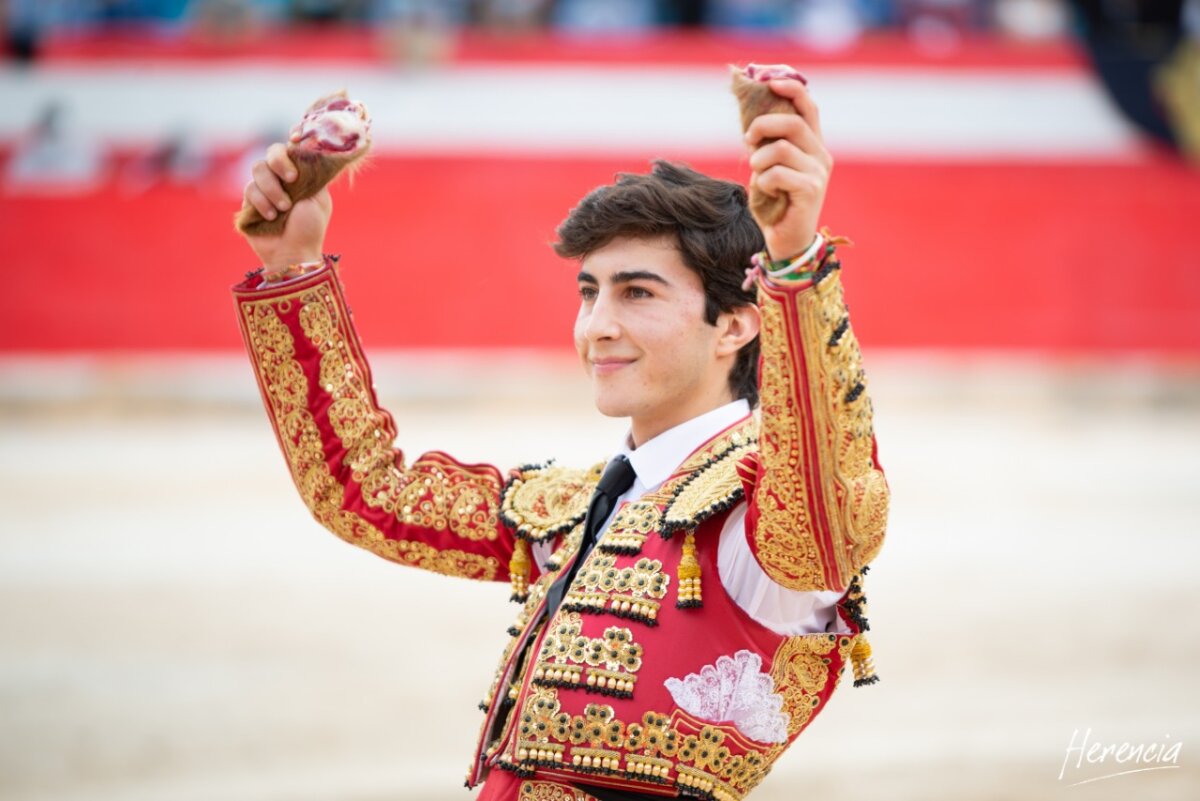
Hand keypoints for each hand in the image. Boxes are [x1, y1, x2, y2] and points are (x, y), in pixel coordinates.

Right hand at [239, 142, 331, 270]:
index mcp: (301, 173)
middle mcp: (281, 177)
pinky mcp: (249, 201)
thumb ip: (311, 173)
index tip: (296, 137)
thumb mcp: (318, 198)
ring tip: (283, 209)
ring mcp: (264, 187)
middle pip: (272, 151)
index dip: (294, 137)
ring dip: (272, 188)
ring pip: (258, 169)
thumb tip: (303, 149)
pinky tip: (271, 216)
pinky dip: (262, 202)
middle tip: (291, 179)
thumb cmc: (310, 228)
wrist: (294, 253)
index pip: (294, 147)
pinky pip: (249, 189)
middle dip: (280, 162)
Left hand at [744, 78, 832, 261]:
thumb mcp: (769, 166)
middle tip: (747, 140)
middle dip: (763, 126)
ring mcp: (818, 173)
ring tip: (757, 174)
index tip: (770, 81)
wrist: (785, 241)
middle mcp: (821, 156)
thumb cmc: (774, 203)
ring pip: (781, 148)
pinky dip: (763, 181)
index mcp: (814, 145)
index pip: (808, 106)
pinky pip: (777, 174)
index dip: (791, 88)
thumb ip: (768, 143)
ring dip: (759, 160)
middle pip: (792, 123)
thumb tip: (750, 117)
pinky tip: (766, 192)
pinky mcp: (811, 191)